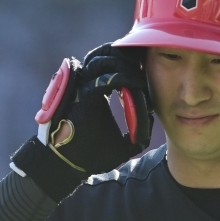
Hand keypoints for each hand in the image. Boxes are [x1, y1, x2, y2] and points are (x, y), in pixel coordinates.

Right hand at [34, 44, 152, 174]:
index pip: (110, 64)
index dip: (130, 63)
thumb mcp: (121, 144)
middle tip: (146, 65)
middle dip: (128, 56)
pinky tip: (137, 86)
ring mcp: (81, 88)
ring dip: (126, 65)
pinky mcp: (84, 96)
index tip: (146, 73)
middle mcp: (83, 84)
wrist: (67, 167)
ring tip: (142, 77)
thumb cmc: (90, 157)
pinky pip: (108, 79)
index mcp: (91, 91)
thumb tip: (152, 120)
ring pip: (104, 59)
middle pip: (106, 53)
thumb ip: (137, 132)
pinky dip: (125, 80)